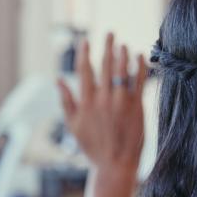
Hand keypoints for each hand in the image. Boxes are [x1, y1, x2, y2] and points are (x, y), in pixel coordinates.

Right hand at [58, 33, 146, 176]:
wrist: (115, 164)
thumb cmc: (93, 146)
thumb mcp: (74, 125)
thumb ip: (66, 101)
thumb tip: (57, 79)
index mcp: (86, 102)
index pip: (85, 70)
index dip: (85, 53)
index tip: (85, 40)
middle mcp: (103, 99)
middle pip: (105, 66)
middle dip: (107, 47)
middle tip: (110, 33)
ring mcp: (121, 102)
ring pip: (122, 71)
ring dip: (123, 54)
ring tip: (123, 44)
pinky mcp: (137, 106)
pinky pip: (139, 81)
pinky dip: (140, 67)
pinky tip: (140, 56)